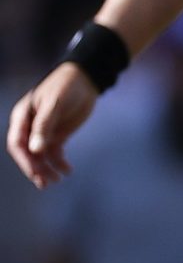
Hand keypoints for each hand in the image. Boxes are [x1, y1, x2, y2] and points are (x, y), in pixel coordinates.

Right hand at [8, 63, 98, 187]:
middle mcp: (30, 126)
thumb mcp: (54, 104)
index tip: (34, 172)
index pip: (17, 143)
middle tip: (44, 183)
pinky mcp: (57, 134)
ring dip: (47, 168)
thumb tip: (35, 149)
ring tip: (56, 180)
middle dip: (34, 168)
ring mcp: (44, 131)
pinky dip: (59, 162)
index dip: (24, 160)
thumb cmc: (65, 86)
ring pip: (41, 155)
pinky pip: (55, 152)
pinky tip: (67, 170)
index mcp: (22, 117)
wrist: (85, 79)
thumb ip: (44, 126)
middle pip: (27, 153)